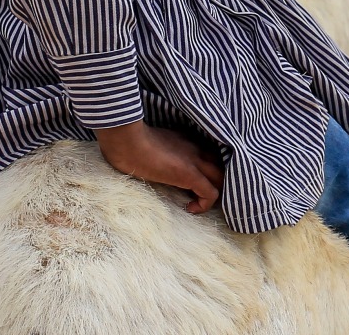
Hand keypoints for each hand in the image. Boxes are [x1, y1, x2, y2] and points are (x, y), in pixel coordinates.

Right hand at [94, 121, 224, 213]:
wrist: (125, 139)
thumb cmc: (129, 142)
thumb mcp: (153, 144)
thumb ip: (163, 151)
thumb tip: (159, 164)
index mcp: (188, 141)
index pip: (211, 156)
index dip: (209, 171)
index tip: (196, 183)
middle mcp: (197, 148)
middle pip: (223, 167)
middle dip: (219, 183)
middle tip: (202, 196)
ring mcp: (195, 160)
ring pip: (222, 179)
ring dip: (215, 195)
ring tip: (198, 203)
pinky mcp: (190, 174)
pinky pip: (211, 194)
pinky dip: (204, 205)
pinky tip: (189, 208)